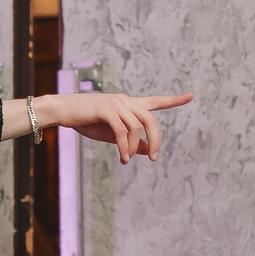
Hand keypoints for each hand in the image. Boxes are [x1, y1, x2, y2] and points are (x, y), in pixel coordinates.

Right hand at [45, 90, 192, 163]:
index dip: (174, 100)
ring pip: (137, 127)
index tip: (191, 96)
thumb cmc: (86, 122)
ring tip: (127, 159)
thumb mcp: (111, 135)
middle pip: (151, 120)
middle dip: (155, 140)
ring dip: (134, 147)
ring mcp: (117, 103)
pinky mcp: (106, 109)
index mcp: (129, 105)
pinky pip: (122, 130)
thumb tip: (148, 150)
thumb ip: (130, 141)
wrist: (63, 111)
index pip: (156, 101)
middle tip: (154, 158)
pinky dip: (124, 146)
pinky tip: (122, 157)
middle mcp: (126, 101)